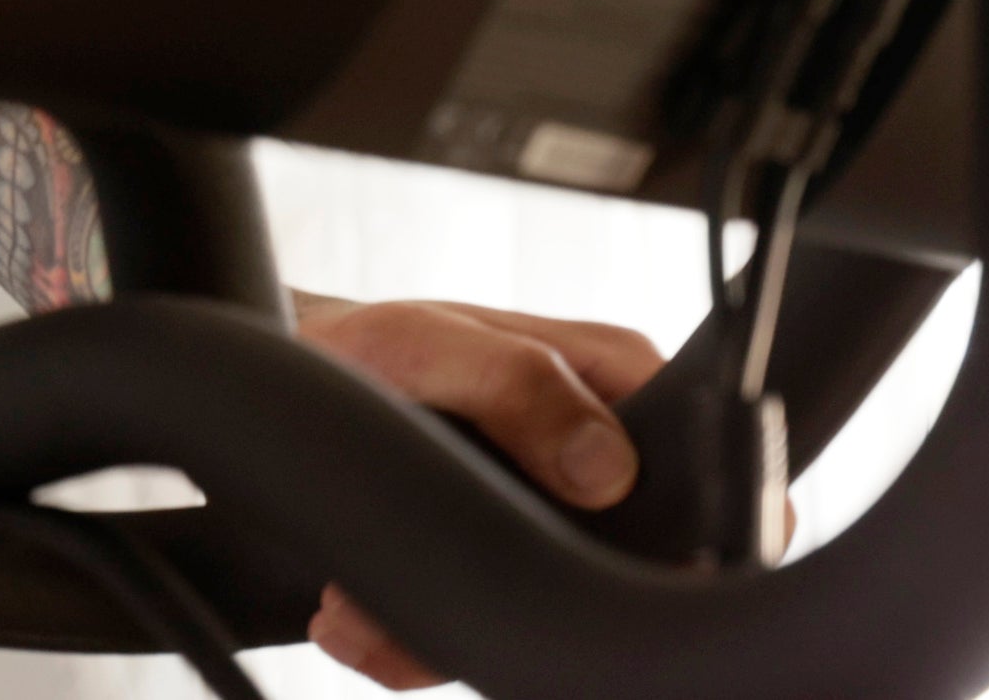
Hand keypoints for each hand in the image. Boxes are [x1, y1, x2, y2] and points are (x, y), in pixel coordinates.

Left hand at [292, 294, 662, 689]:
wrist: (298, 380)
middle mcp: (601, 463)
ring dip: (443, 637)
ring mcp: (552, 524)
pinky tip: (354, 619)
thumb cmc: (372, 344)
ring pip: (542, 618)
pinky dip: (412, 646)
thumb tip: (609, 468)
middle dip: (530, 600)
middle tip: (428, 596)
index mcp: (617, 383)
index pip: (690, 472)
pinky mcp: (500, 568)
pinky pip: (484, 634)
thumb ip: (519, 383)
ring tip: (359, 608)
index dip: (662, 535)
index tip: (573, 560)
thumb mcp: (429, 342)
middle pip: (618, 569)